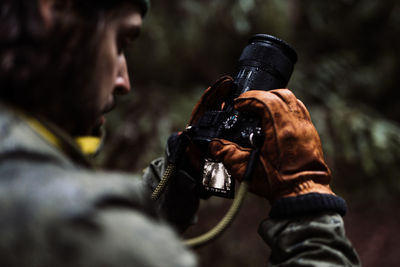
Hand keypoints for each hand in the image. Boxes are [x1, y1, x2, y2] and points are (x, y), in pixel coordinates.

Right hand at [208, 89, 334, 202]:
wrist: (302, 193)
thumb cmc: (277, 183)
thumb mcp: (245, 169)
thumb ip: (226, 154)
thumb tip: (214, 144)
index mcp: (280, 129)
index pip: (264, 99)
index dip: (248, 99)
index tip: (238, 105)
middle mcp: (295, 124)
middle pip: (279, 94)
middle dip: (261, 95)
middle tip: (248, 105)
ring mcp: (305, 126)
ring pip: (291, 99)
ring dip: (274, 99)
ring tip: (261, 110)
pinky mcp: (310, 132)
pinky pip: (299, 109)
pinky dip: (285, 108)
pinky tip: (275, 120)